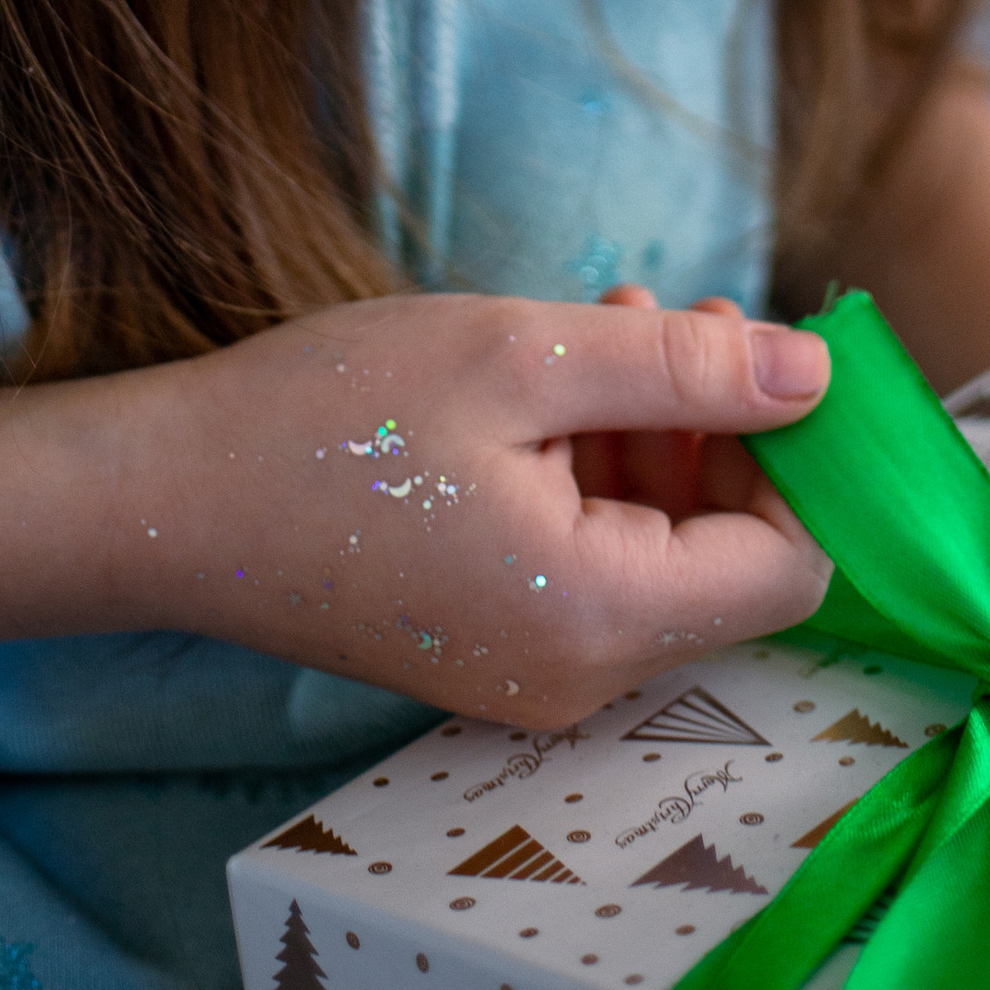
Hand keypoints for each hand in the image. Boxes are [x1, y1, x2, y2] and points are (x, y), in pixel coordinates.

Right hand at [126, 286, 832, 727]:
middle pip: (728, 560)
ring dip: (654, 436)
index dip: (797, 454)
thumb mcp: (526, 356)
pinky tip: (551, 387)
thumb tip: (818, 375)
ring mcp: (534, 675)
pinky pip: (596, 566)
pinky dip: (596, 474)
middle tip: (661, 313)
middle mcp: (582, 677)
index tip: (757, 352)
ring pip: (661, 553)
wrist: (171, 498)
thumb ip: (684, 370)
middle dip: (719, 429)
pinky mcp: (494, 650)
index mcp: (602, 616)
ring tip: (600, 325)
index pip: (792, 565)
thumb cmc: (336, 416)